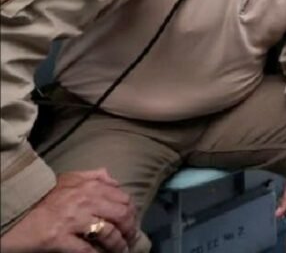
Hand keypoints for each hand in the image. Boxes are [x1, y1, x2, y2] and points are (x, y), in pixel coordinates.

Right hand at [0, 168, 136, 252]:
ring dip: (118, 245)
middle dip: (130, 230)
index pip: (124, 198)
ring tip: (120, 251)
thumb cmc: (42, 198)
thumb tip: (113, 179)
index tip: (133, 224)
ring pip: (109, 233)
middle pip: (122, 215)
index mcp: (89, 185)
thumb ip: (92, 177)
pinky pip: (86, 250)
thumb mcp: (67, 180)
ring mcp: (72, 219)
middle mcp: (85, 199)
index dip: (133, 213)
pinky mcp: (58, 237)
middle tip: (131, 240)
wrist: (14, 212)